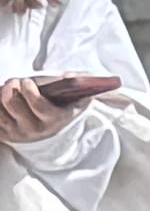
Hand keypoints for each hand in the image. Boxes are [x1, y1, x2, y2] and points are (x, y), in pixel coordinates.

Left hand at [0, 74, 118, 144]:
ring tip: (7, 89)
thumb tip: (68, 75)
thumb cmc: (64, 104)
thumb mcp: (79, 94)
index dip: (30, 92)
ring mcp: (19, 134)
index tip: (26, 81)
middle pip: (15, 106)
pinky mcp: (4, 135)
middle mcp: (37, 129)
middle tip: (13, 81)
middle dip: (10, 89)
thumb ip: (80, 80)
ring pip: (0, 112)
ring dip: (0, 95)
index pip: (39, 106)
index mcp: (56, 118)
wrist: (53, 126)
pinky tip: (1, 98)